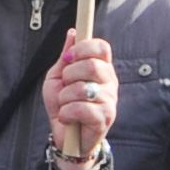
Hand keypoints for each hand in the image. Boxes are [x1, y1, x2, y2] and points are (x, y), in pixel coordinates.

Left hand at [42, 31, 118, 168]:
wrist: (65, 137)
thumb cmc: (63, 105)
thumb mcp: (59, 77)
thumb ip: (66, 56)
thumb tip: (73, 32)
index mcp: (101, 68)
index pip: (102, 47)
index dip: (83, 48)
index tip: (68, 58)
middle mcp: (110, 82)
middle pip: (92, 65)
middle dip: (69, 75)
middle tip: (65, 86)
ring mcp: (110, 100)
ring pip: (83, 88)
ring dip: (64, 97)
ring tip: (65, 105)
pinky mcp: (106, 118)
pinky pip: (81, 108)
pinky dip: (66, 113)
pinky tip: (67, 118)